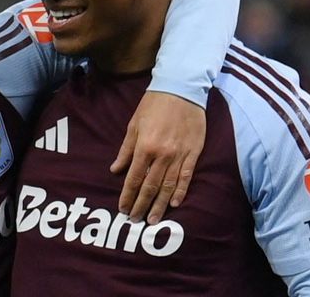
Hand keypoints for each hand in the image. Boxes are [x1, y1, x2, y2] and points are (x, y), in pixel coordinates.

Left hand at [111, 92, 205, 223]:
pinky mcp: (193, 153)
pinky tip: (174, 204)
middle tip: (135, 220)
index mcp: (144, 147)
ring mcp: (179, 155)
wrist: (181, 90)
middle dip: (141, 205)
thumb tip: (115, 170)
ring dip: (159, 205)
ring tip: (153, 220)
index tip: (122, 208)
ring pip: (168, 186)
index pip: (134, 178)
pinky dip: (180, 192)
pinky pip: (186, 177)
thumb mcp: (133, 125)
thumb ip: (125, 150)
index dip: (128, 196)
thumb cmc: (153, 105)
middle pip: (150, 187)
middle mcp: (162, 155)